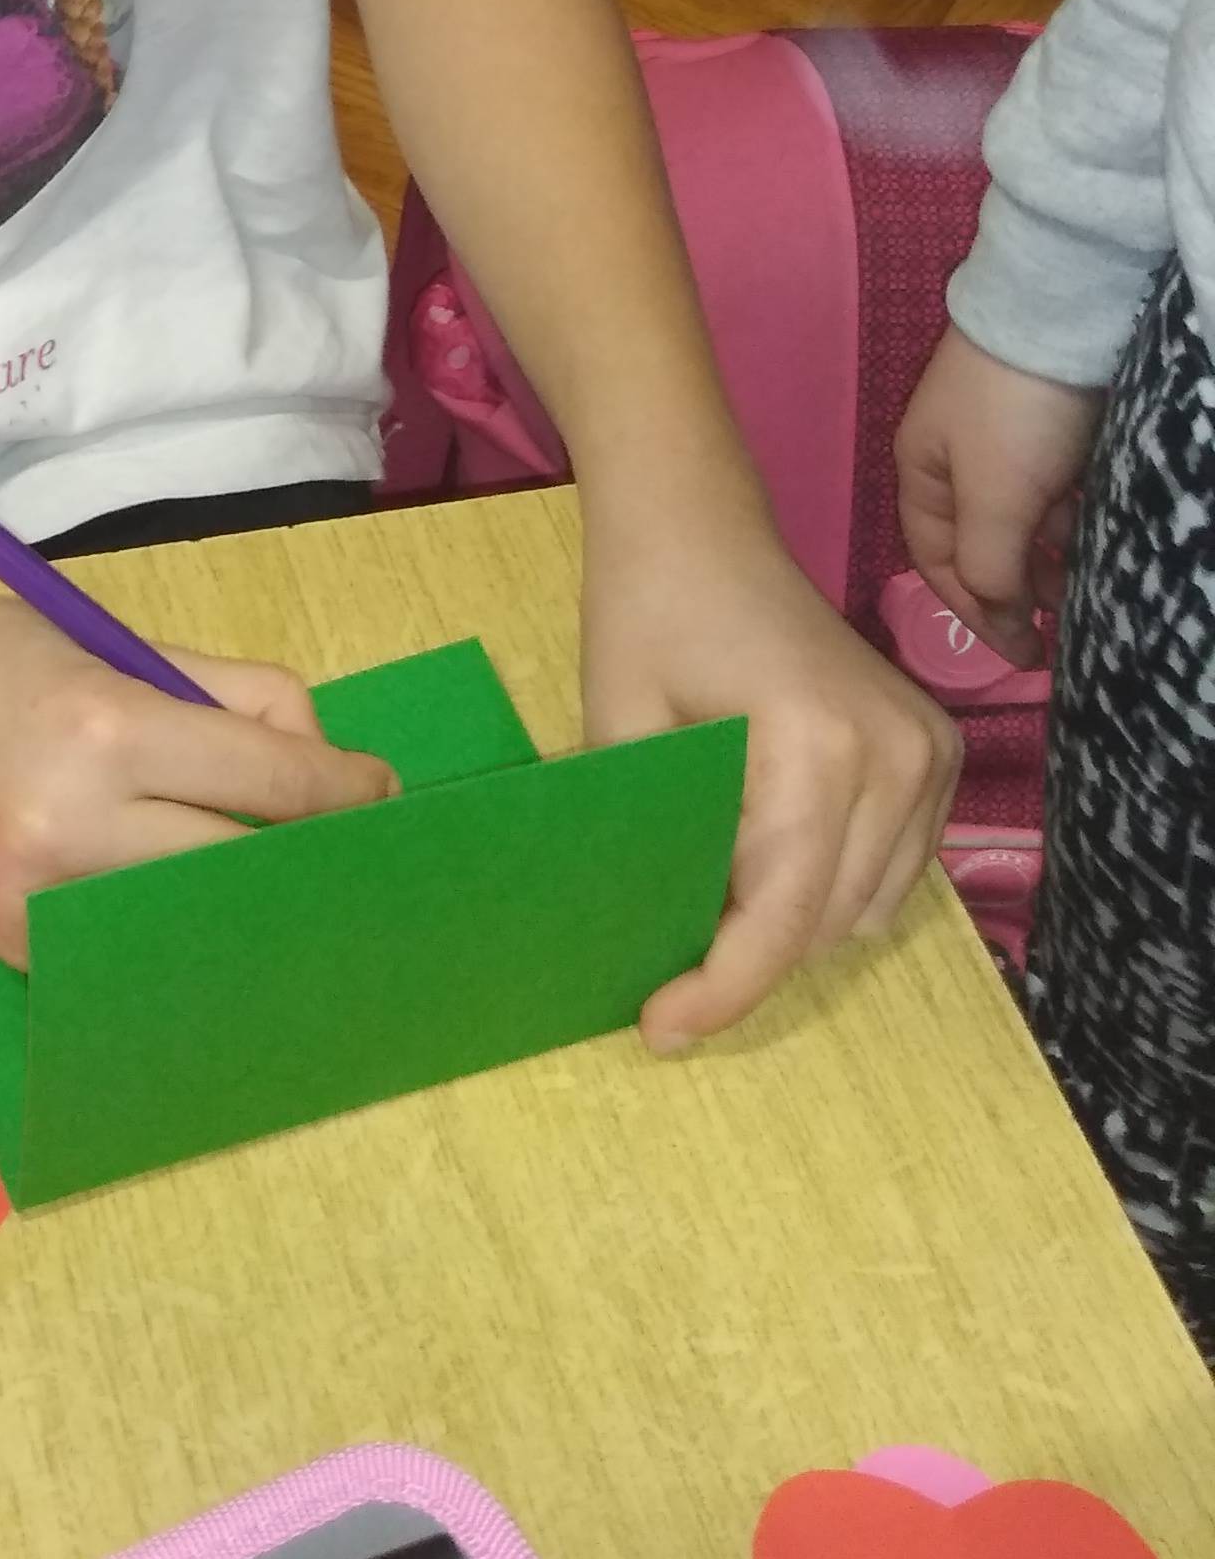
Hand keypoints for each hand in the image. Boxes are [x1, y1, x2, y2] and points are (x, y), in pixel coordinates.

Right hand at [0, 569, 395, 968]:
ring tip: (278, 886)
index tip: (382, 797)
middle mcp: (73, 825)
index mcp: (110, 731)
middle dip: (305, 855)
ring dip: (240, 904)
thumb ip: (228, 698)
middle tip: (345, 851)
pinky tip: (194, 918)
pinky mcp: (7, 941)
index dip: (345, 793)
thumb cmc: (0, 651)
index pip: (271, 784)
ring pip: (189, 924)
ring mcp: (34, 898)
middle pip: (243, 866)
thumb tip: (320, 766)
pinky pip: (120, 952)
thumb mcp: (119, 644)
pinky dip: (162, 932)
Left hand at [582, 483, 960, 1050]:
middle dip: (747, 960)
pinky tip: (767, 862)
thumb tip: (650, 955)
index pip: (783, 914)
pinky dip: (831, 888)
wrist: (700, 527)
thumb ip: (650, 847)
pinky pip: (894, 869)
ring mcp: (930, 752)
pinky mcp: (937, 752)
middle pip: (828, 924)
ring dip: (792, 927)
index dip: (721, 989)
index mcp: (818, 746)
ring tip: (710, 906)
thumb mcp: (621, 734)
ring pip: (867, 909)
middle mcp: (898, 754)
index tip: (660, 1032)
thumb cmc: (645, 614)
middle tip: (664, 972)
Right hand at [894, 323, 1099, 668]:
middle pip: (979, 545)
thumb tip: (1001, 614)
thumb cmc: (1012, 415)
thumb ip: (987, 567)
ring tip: (1085, 587)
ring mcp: (1002, 442)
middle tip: (1063, 629)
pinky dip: (1067, 523)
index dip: (977, 616)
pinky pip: (1052, 493)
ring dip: (1047, 560)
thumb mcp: (993, 499)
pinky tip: (1092, 536)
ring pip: (1021, 521)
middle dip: (1016, 591)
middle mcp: (954, 461)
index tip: (1027, 656)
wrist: (1059, 314)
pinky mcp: (1046, 426)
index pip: (938, 564)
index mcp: (920, 474)